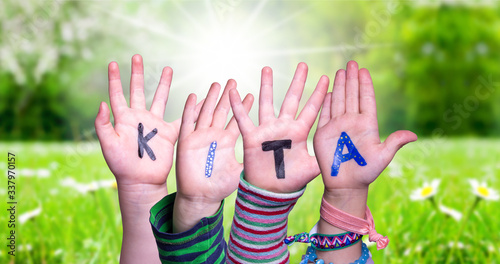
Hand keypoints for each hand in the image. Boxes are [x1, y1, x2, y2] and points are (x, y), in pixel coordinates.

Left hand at [95, 54, 189, 263]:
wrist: (141, 182)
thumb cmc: (122, 165)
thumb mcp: (108, 145)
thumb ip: (103, 124)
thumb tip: (102, 103)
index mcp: (123, 119)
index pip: (117, 94)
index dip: (114, 79)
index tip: (113, 63)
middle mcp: (139, 118)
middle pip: (139, 90)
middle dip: (138, 74)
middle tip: (137, 56)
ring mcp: (154, 125)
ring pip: (160, 99)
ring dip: (164, 84)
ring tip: (168, 68)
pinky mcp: (168, 134)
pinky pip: (180, 118)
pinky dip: (188, 109)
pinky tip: (196, 99)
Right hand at [173, 80, 252, 231]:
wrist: (201, 197)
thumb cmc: (221, 187)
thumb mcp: (241, 171)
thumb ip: (254, 161)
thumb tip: (275, 157)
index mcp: (228, 141)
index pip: (237, 119)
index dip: (243, 107)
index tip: (251, 93)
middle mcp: (215, 136)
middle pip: (222, 111)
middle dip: (227, 96)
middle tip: (233, 81)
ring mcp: (200, 137)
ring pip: (206, 112)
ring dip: (211, 98)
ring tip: (217, 84)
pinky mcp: (187, 141)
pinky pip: (188, 122)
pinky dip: (190, 109)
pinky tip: (193, 96)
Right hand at [229, 63, 328, 192]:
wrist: (270, 192)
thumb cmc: (291, 181)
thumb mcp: (312, 169)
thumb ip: (324, 157)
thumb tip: (343, 152)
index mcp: (300, 132)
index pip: (311, 109)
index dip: (318, 94)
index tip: (326, 78)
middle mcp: (284, 127)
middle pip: (292, 99)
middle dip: (298, 82)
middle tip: (303, 64)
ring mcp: (268, 130)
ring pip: (267, 102)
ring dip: (267, 86)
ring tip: (267, 68)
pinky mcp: (252, 137)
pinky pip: (243, 119)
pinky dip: (238, 106)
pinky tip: (233, 91)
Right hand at [314, 61, 416, 262]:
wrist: (345, 185)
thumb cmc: (365, 172)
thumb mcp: (382, 157)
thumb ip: (394, 143)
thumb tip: (414, 135)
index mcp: (367, 125)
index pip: (366, 100)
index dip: (365, 85)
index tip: (364, 70)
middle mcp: (352, 122)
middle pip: (352, 95)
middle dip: (351, 79)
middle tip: (351, 63)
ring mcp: (338, 126)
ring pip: (339, 101)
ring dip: (340, 86)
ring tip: (340, 71)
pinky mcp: (324, 133)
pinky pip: (325, 113)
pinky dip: (326, 102)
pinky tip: (328, 91)